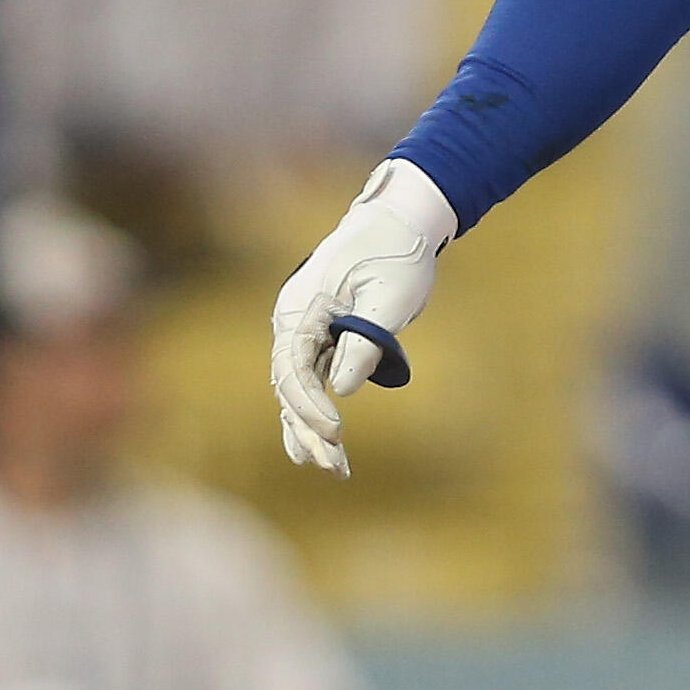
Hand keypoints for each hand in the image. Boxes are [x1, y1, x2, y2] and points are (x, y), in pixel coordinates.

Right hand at [268, 159, 454, 476]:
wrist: (400, 221)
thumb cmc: (397, 253)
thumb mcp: (389, 298)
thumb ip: (365, 341)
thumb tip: (344, 389)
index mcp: (301, 307)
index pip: (293, 367)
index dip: (310, 405)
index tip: (336, 432)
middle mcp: (292, 320)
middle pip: (289, 385)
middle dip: (309, 428)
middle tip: (336, 465)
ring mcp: (302, 329)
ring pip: (295, 388)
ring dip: (309, 428)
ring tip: (332, 467)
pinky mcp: (318, 336)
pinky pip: (306, 380)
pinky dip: (311, 412)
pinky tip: (316, 446)